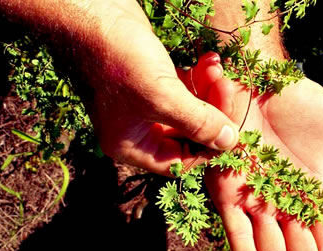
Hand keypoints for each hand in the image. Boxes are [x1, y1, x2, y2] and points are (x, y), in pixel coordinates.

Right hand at [71, 0, 238, 174]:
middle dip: (212, 112)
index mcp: (132, 146)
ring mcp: (145, 104)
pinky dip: (199, 77)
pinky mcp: (152, 80)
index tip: (231, 128)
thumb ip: (199, 123)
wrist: (91, 11)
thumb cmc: (118, 59)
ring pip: (190, 109)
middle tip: (226, 87)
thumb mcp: (162, 97)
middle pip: (188, 134)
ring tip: (216, 69)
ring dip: (208, 91)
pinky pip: (184, 89)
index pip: (179, 162)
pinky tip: (208, 60)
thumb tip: (230, 142)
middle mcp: (137, 130)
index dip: (208, 148)